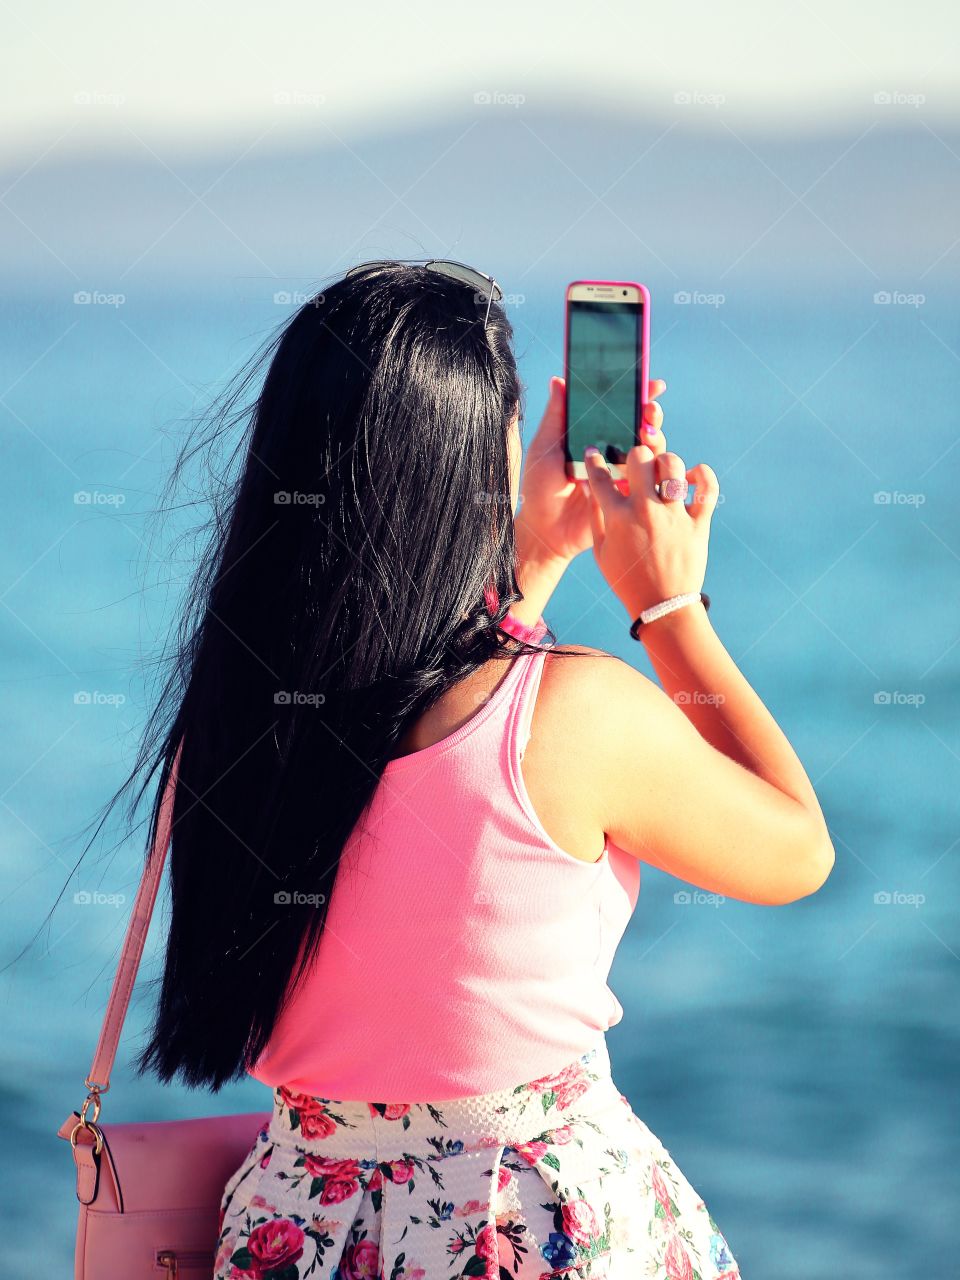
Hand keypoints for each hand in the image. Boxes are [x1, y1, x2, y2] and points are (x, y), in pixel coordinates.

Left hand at [515, 375, 667, 565]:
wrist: (544, 531)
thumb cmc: (539, 488)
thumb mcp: (545, 448)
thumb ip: (555, 416)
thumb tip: (559, 379)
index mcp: (594, 436)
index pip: (619, 410)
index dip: (637, 395)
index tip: (650, 383)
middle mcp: (612, 452)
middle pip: (641, 428)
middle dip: (651, 414)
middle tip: (650, 408)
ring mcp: (622, 474)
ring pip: (650, 452)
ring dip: (655, 439)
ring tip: (647, 432)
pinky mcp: (629, 496)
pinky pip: (650, 481)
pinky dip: (655, 469)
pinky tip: (651, 462)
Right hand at [583, 441, 718, 619]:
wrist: (663, 606)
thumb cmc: (628, 580)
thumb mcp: (601, 552)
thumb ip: (595, 518)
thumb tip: (591, 489)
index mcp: (618, 518)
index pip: (601, 478)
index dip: (595, 461)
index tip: (596, 454)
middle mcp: (646, 511)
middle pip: (640, 458)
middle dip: (635, 456)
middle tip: (638, 467)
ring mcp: (674, 516)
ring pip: (673, 465)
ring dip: (666, 463)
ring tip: (665, 473)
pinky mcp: (698, 523)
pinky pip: (707, 488)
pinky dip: (703, 475)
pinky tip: (692, 477)